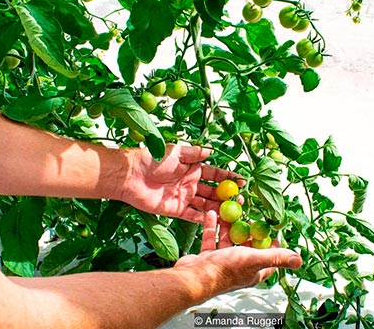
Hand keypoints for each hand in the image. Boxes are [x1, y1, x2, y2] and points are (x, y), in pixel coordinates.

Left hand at [117, 144, 242, 222]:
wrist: (131, 176)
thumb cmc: (152, 160)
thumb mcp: (176, 152)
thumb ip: (194, 153)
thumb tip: (211, 150)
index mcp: (192, 169)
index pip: (215, 174)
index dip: (229, 177)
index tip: (242, 181)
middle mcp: (191, 183)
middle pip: (213, 192)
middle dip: (227, 196)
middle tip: (241, 201)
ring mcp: (184, 198)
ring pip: (206, 205)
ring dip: (219, 209)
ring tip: (233, 213)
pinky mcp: (176, 210)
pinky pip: (193, 216)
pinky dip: (203, 219)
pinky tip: (216, 221)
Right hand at [175, 211, 301, 292]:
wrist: (193, 277)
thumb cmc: (224, 270)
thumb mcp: (255, 260)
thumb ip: (276, 258)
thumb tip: (299, 260)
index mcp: (252, 271)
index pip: (268, 258)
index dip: (273, 245)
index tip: (273, 230)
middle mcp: (238, 267)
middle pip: (247, 246)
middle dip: (249, 230)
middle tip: (250, 215)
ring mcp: (221, 262)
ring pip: (228, 240)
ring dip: (230, 225)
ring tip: (232, 210)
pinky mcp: (207, 257)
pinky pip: (211, 239)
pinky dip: (213, 226)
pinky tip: (213, 214)